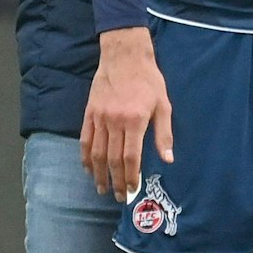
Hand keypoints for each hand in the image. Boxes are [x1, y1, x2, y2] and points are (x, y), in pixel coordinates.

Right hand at [80, 27, 171, 199]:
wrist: (125, 56)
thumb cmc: (148, 80)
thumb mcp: (163, 105)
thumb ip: (164, 134)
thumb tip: (167, 159)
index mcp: (135, 121)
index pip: (131, 157)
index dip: (131, 176)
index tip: (132, 189)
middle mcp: (115, 121)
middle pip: (112, 159)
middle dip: (116, 181)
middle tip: (118, 196)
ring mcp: (100, 117)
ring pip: (96, 153)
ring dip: (98, 174)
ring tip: (101, 188)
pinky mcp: (90, 112)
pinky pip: (85, 139)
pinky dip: (84, 157)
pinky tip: (88, 168)